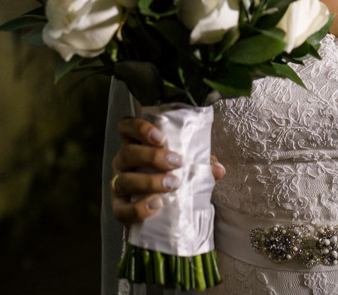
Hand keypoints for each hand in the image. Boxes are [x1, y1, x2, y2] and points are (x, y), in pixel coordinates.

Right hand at [110, 116, 226, 224]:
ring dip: (149, 182)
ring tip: (172, 185)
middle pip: (128, 153)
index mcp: (136, 144)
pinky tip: (156, 206)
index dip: (139, 127)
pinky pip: (121, 210)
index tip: (160, 137)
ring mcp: (119, 185)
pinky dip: (138, 209)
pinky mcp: (119, 209)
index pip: (127, 127)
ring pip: (124, 180)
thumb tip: (218, 169)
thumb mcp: (186, 166)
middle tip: (176, 162)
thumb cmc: (172, 178)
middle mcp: (123, 162)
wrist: (162, 210)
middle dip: (152, 156)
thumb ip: (200, 164)